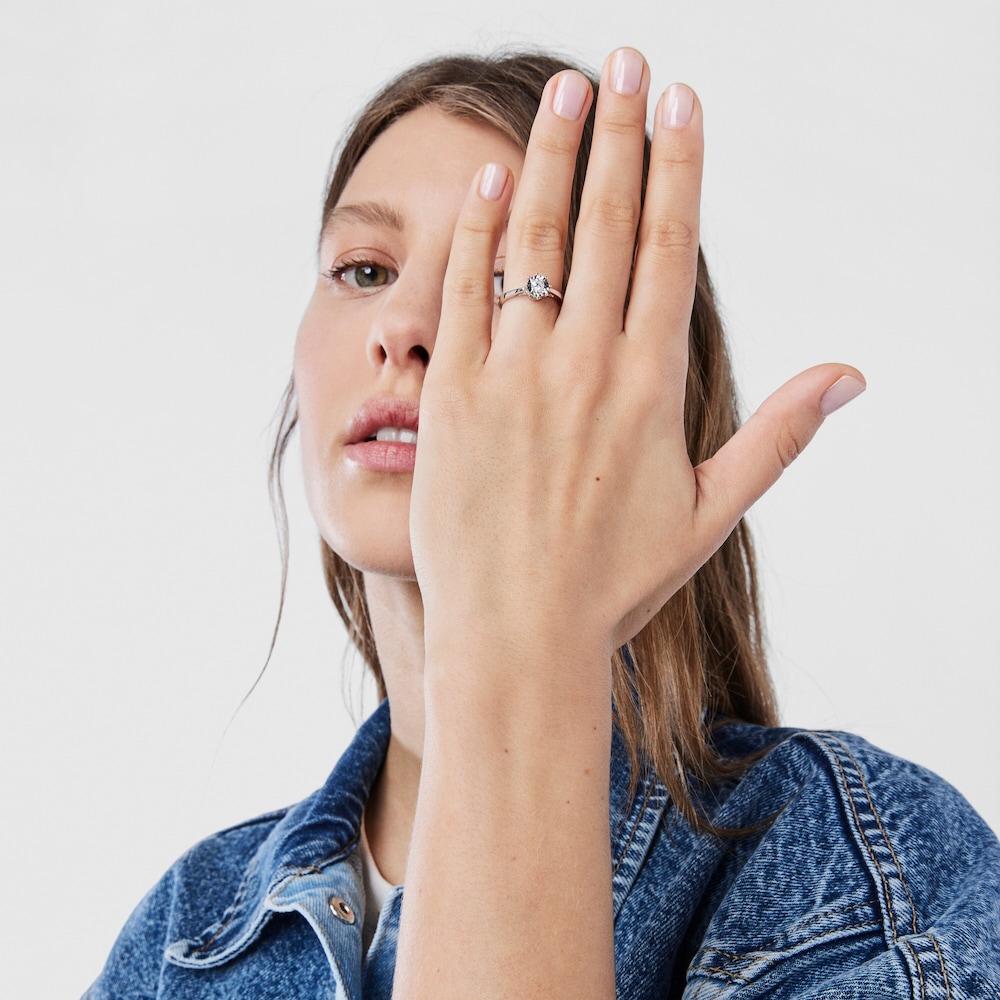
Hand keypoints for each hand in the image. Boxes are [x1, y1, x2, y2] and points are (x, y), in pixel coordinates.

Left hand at [411, 48, 863, 668]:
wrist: (517, 635)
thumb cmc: (614, 582)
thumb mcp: (709, 512)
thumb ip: (778, 436)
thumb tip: (850, 375)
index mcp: (651, 386)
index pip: (670, 247)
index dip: (678, 167)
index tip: (683, 101)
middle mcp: (584, 366)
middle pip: (609, 223)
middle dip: (621, 133)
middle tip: (629, 60)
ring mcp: (512, 376)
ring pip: (537, 242)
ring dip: (555, 156)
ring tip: (568, 91)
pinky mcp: (451, 396)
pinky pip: (465, 294)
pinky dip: (479, 231)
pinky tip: (493, 178)